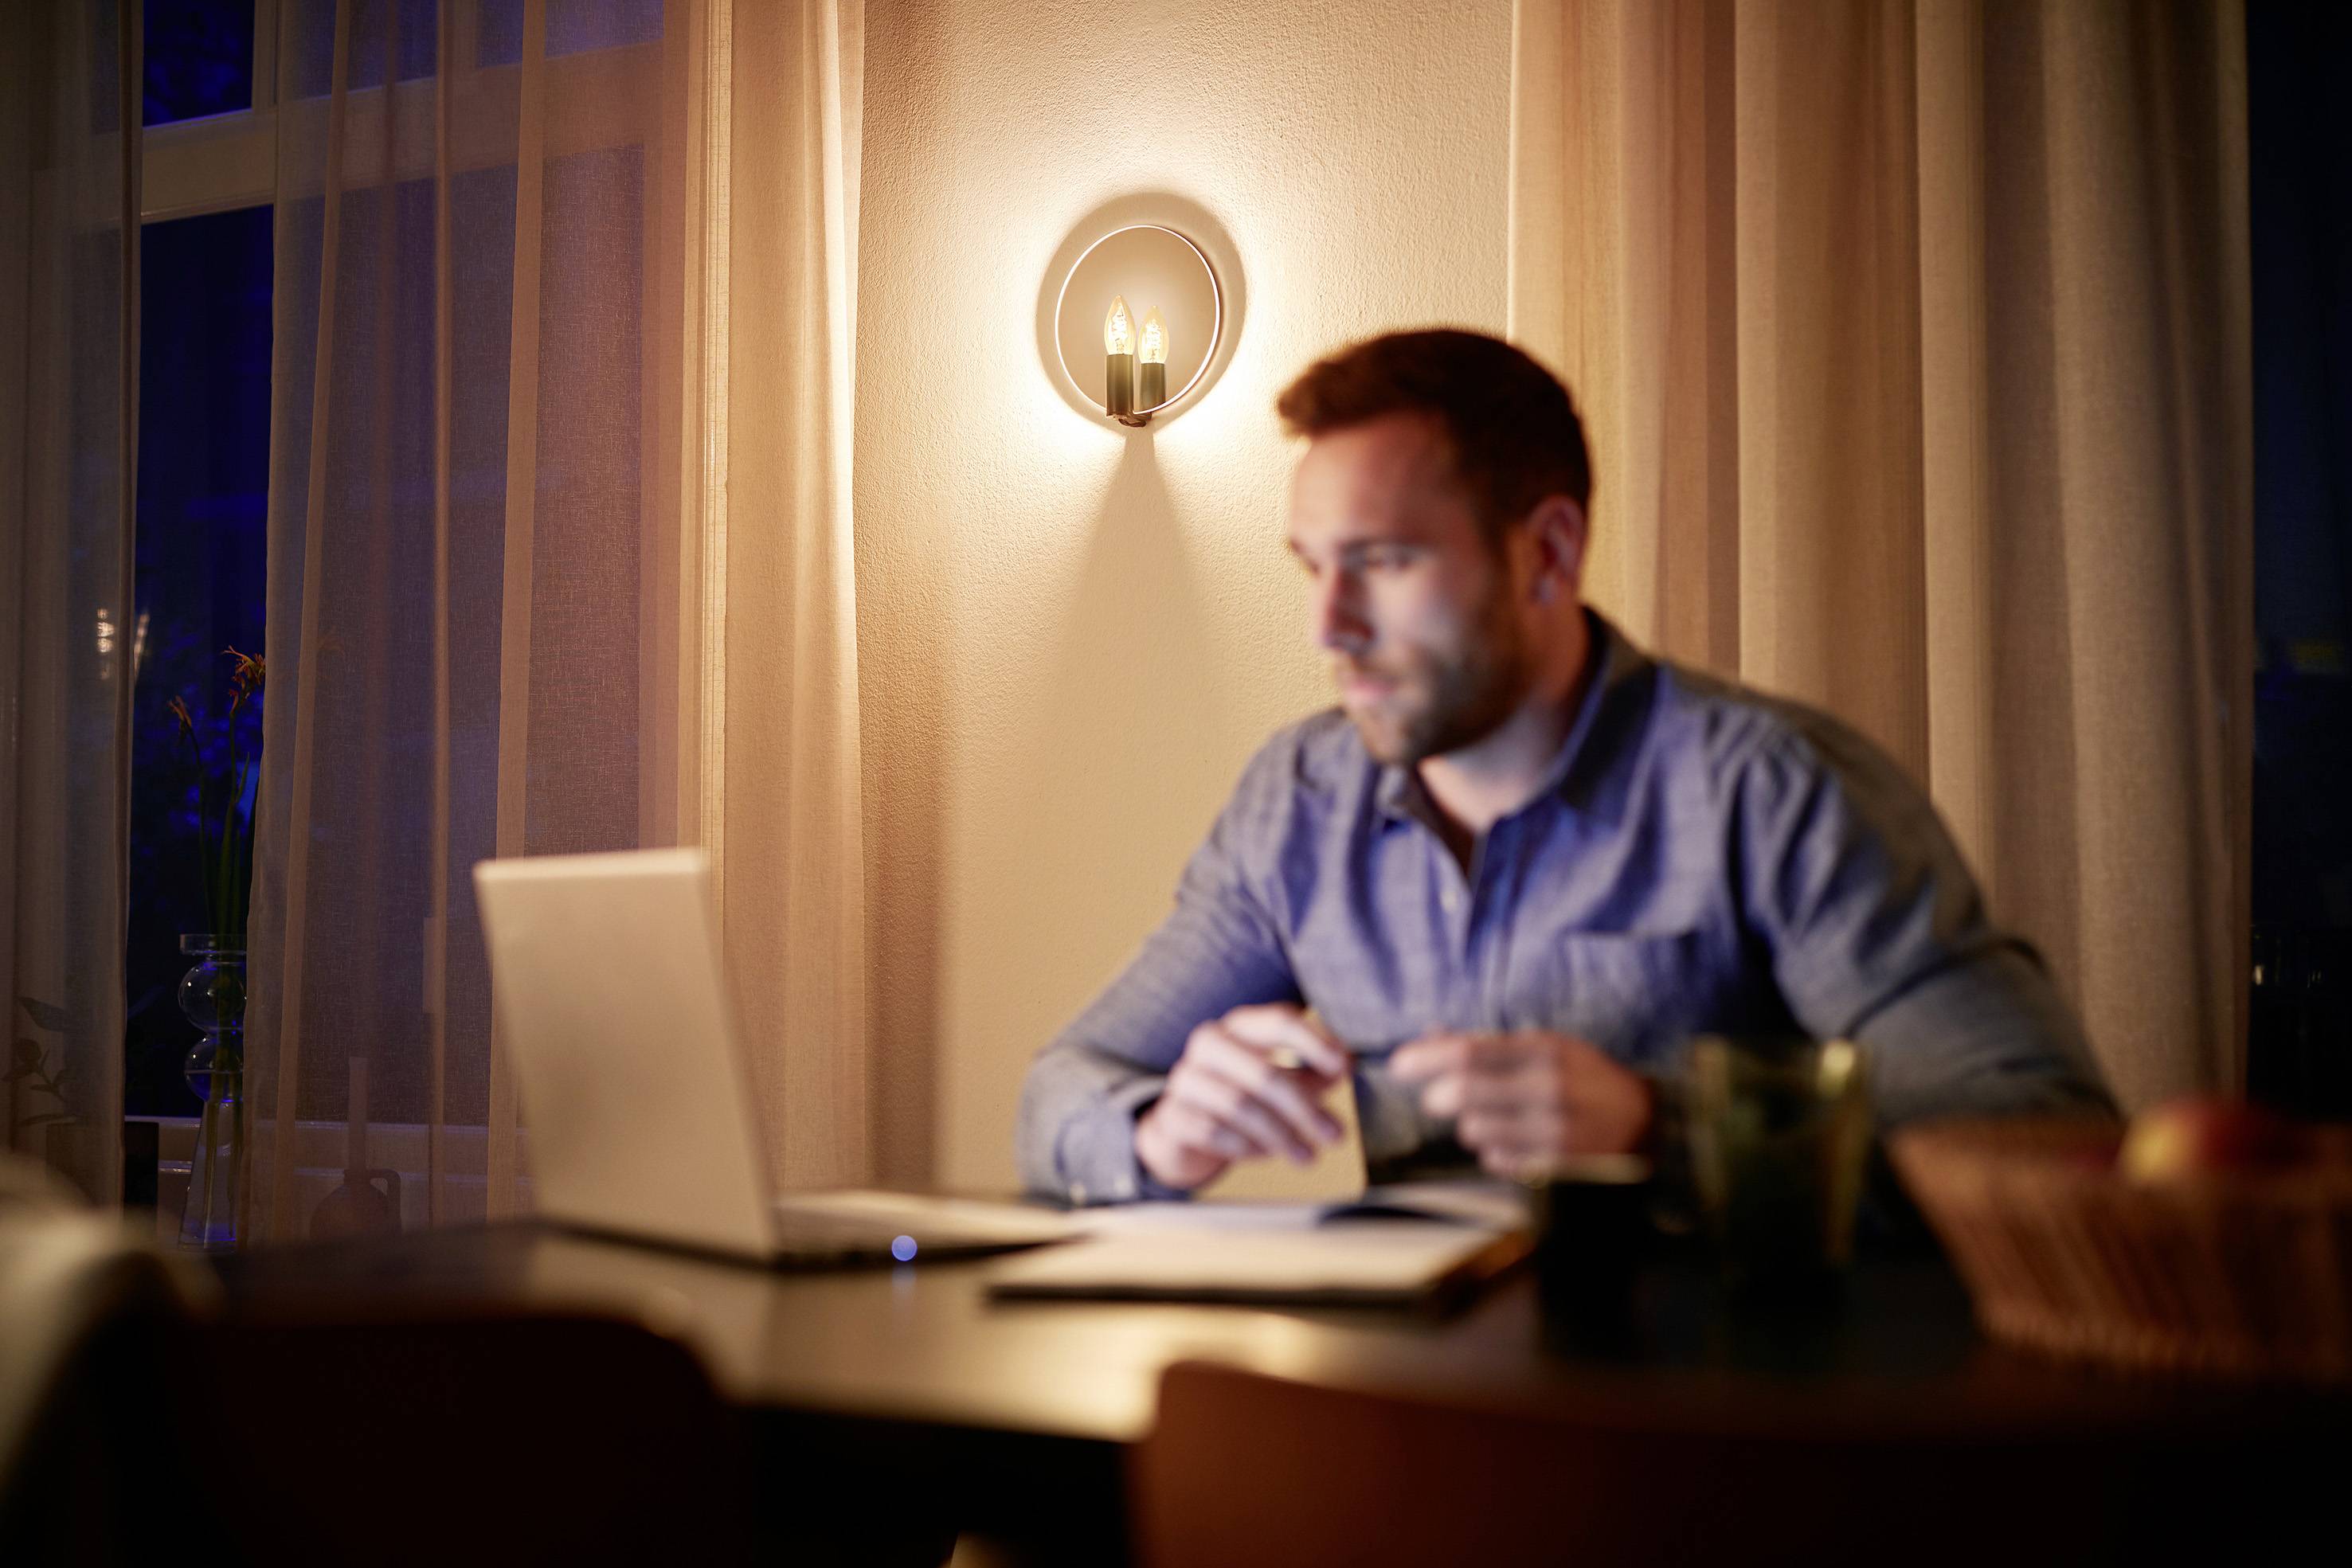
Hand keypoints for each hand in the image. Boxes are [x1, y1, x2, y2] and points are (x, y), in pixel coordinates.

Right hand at [1134, 1004, 1352, 1191]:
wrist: (1184, 1127)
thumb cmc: (1244, 1093)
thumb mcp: (1283, 1078)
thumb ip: (1315, 1072)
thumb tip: (1347, 1066)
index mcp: (1241, 1026)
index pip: (1279, 1022)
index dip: (1314, 1044)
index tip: (1344, 1069)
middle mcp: (1209, 1044)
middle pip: (1263, 1073)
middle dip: (1304, 1108)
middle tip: (1335, 1135)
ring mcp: (1185, 1078)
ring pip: (1240, 1106)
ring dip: (1281, 1136)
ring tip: (1308, 1156)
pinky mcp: (1172, 1116)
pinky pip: (1215, 1132)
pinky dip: (1246, 1147)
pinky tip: (1266, 1154)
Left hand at [1388, 1029, 1651, 1179]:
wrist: (1649, 1123)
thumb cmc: (1586, 1079)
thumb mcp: (1546, 1048)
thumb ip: (1488, 1044)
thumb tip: (1431, 1034)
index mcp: (1544, 1050)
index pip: (1469, 1052)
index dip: (1425, 1058)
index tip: (1398, 1065)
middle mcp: (1548, 1088)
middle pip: (1465, 1092)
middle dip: (1438, 1096)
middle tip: (1435, 1099)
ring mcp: (1553, 1130)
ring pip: (1476, 1130)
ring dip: (1468, 1125)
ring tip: (1485, 1119)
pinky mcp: (1557, 1165)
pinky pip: (1498, 1160)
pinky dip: (1492, 1151)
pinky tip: (1509, 1141)